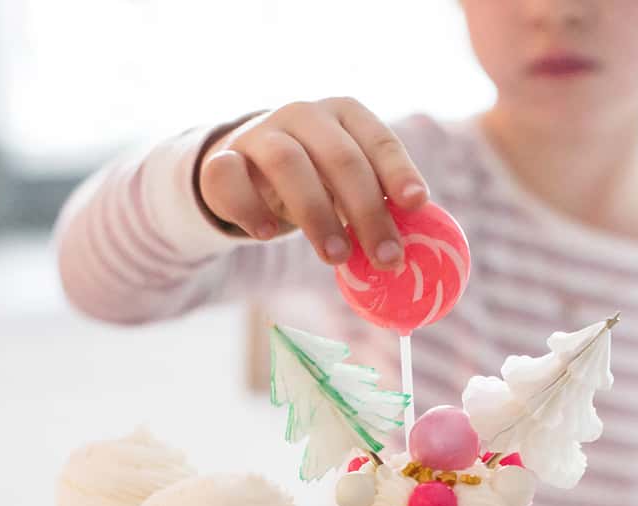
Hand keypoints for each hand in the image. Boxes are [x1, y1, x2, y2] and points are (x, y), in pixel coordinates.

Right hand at [198, 98, 428, 268]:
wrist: (246, 172)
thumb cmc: (316, 181)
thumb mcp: (348, 185)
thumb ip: (377, 205)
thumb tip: (413, 249)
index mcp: (345, 115)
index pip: (377, 138)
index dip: (398, 170)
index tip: (416, 204)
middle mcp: (303, 115)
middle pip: (339, 157)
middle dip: (367, 210)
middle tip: (385, 257)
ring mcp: (259, 134)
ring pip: (288, 163)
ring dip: (316, 214)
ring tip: (337, 258)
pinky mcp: (221, 160)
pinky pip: (228, 178)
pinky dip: (249, 208)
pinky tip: (267, 235)